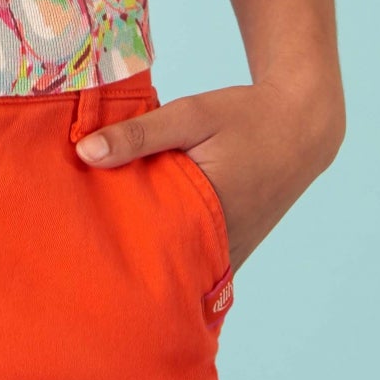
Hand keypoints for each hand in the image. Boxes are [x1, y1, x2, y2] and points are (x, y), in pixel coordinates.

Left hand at [74, 74, 343, 268]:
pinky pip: (197, 258)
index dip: (111, 246)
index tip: (78, 239)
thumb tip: (84, 152)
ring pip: (179, 264)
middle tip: (84, 240)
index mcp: (207, 219)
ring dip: (150, 250)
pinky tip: (147, 226)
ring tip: (107, 235)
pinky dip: (173, 246)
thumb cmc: (244, 118)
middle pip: (160, 263)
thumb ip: (140, 135)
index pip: (147, 251)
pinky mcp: (234, 247)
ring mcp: (231, 252)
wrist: (300, 125)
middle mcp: (221, 247)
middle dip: (126, 254)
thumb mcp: (190, 116)